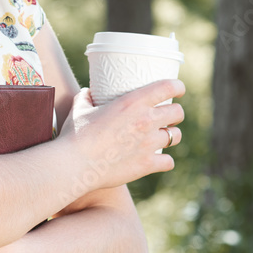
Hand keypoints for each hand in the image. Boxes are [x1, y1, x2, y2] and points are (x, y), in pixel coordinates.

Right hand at [58, 80, 184, 191]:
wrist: (74, 164)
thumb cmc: (75, 134)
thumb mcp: (80, 109)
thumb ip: (86, 97)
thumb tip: (87, 92)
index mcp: (133, 102)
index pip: (168, 87)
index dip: (178, 87)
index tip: (178, 90)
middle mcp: (146, 120)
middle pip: (178, 113)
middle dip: (175, 113)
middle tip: (168, 116)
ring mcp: (149, 144)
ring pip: (176, 136)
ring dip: (172, 135)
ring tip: (165, 136)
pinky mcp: (147, 164)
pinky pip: (168, 162)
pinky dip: (165, 161)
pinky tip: (159, 160)